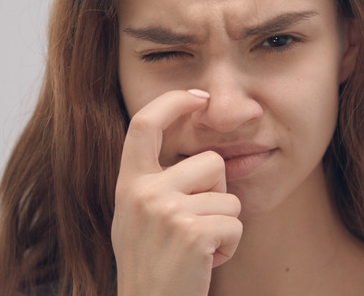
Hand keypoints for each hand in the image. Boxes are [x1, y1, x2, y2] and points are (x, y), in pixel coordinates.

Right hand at [112, 90, 242, 295]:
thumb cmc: (151, 266)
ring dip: (223, 226)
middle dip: (217, 194)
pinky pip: (235, 224)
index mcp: (128, 185)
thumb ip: (153, 182)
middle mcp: (142, 192)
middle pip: (210, 162)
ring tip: (198, 249)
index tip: (198, 97)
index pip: (144, 124)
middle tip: (196, 228)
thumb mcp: (136, 218)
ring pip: (228, 197)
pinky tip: (206, 263)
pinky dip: (229, 247)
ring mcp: (166, 212)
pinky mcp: (192, 233)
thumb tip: (194, 148)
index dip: (172, 102)